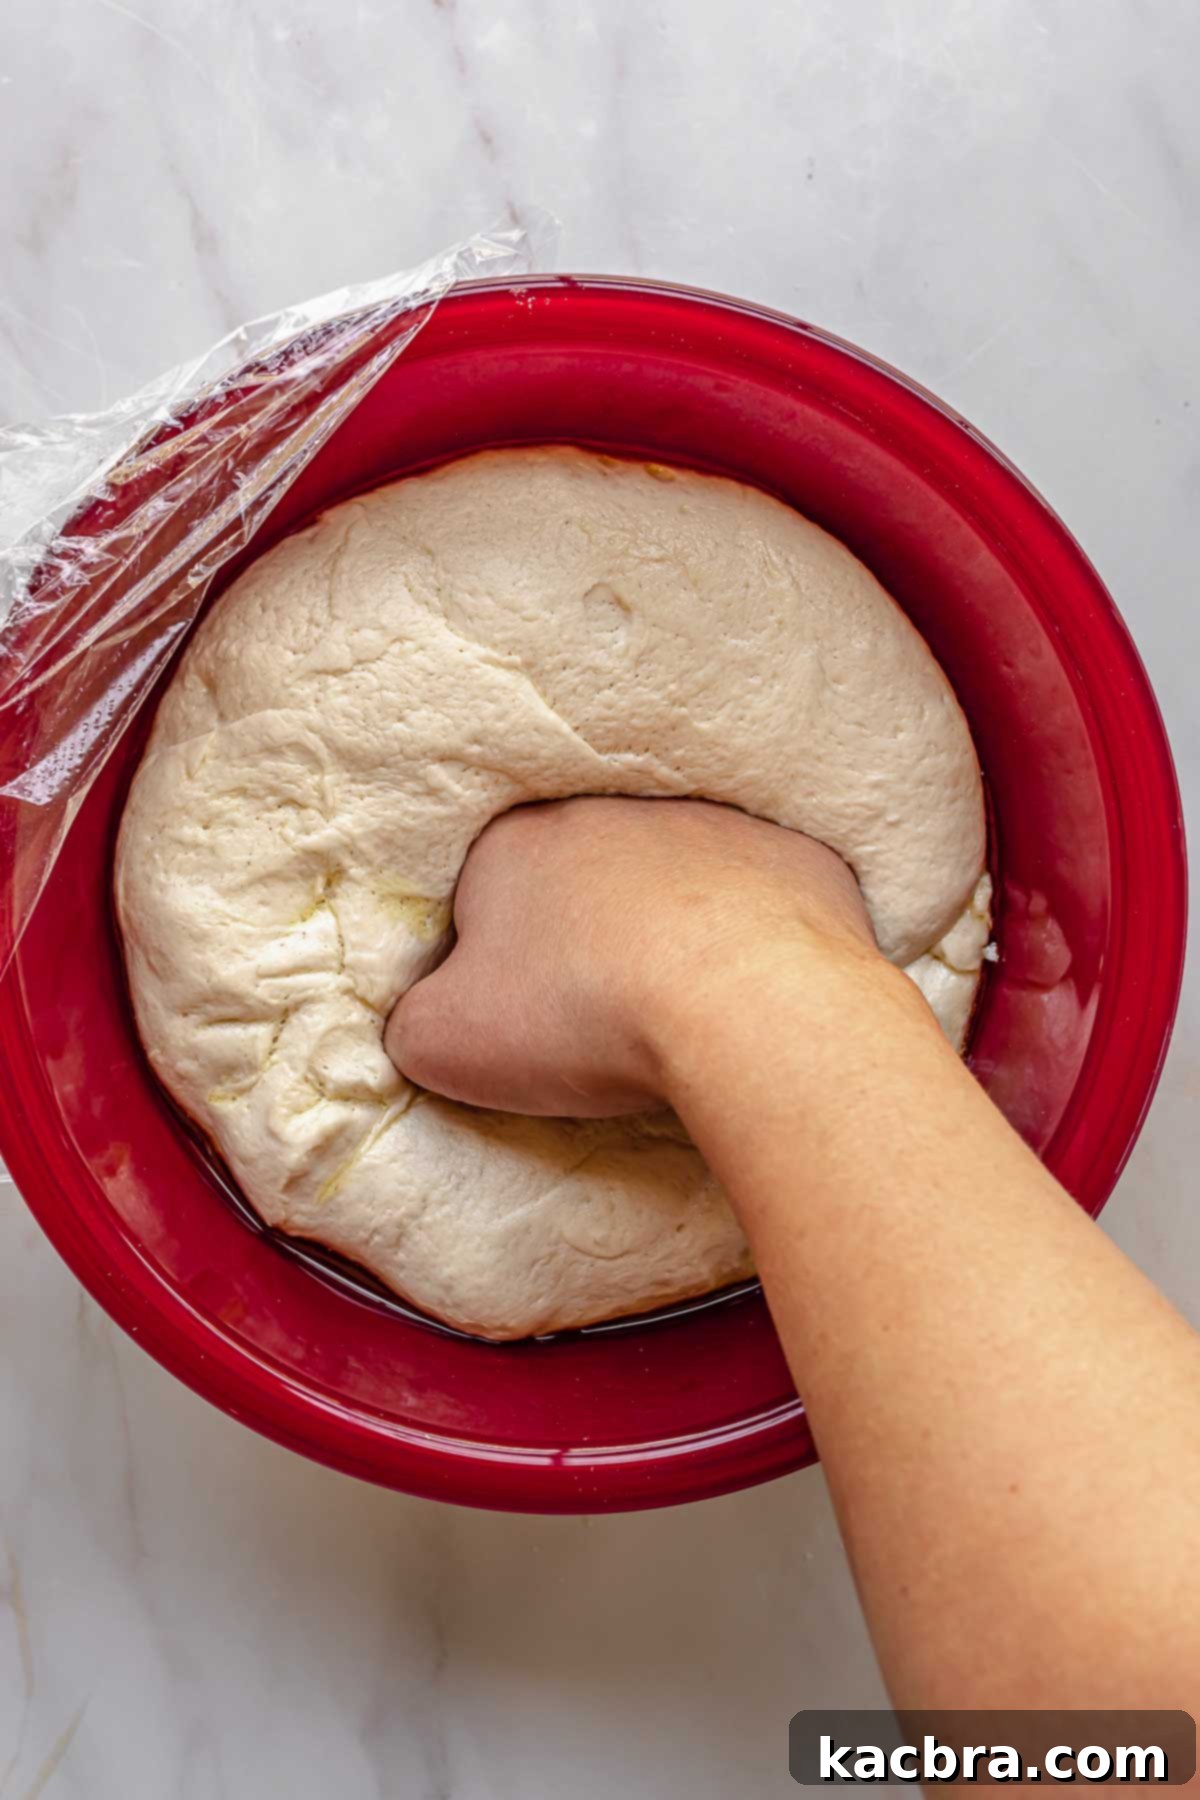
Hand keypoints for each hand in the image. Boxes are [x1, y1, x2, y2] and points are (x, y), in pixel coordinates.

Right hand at [384, 795, 881, 1115]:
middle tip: (598, 1014)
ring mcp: (710, 821)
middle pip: (578, 879)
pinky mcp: (794, 852)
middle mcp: (608, 809)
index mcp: (513, 840)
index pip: (481, 896)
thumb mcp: (447, 1042)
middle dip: (580, 937)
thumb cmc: (583, 1014)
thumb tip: (422, 1019)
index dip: (492, 965)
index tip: (520, 1016)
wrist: (748, 1002)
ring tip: (680, 1006)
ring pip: (672, 878)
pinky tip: (753, 990)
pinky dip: (755, 935)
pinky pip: (763, 894)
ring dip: (668, 928)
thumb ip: (410, 1023)